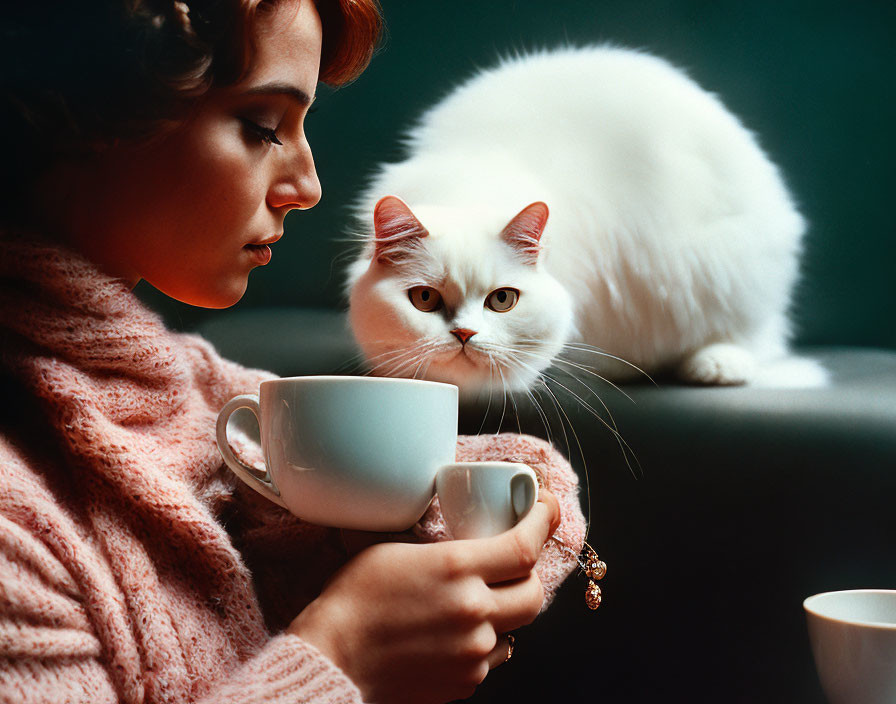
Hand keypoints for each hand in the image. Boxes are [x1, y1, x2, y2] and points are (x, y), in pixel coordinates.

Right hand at [288, 491, 560, 703]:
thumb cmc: (353, 599)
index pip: (525, 546)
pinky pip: (491, 656)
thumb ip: (445, 549)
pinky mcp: (464, 682)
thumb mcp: (395, 549)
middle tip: (511, 562)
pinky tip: (452, 632)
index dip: (544, 523)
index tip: (546, 509)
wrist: (332, 659)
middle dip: (529, 574)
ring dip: (504, 610)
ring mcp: (472, 653)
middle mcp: (473, 612)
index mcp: (456, 569)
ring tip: (472, 600)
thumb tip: (474, 539)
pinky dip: (482, 641)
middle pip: (535, 592)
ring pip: (515, 627)